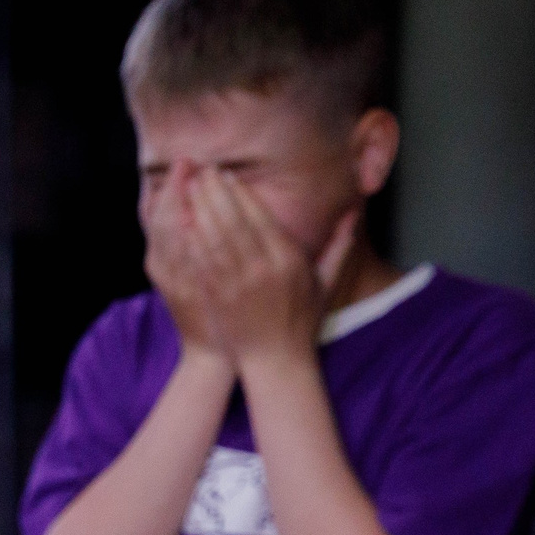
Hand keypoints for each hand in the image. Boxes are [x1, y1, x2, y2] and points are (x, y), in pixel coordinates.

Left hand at [149, 168, 355, 373]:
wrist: (276, 362)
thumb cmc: (302, 322)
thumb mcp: (325, 283)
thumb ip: (338, 246)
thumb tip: (353, 214)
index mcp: (288, 261)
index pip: (261, 218)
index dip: (242, 194)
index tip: (228, 176)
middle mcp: (262, 269)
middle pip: (234, 221)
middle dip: (216, 193)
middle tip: (203, 172)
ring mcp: (237, 284)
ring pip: (214, 238)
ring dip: (200, 210)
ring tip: (190, 188)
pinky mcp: (218, 297)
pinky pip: (201, 262)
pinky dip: (191, 239)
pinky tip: (182, 222)